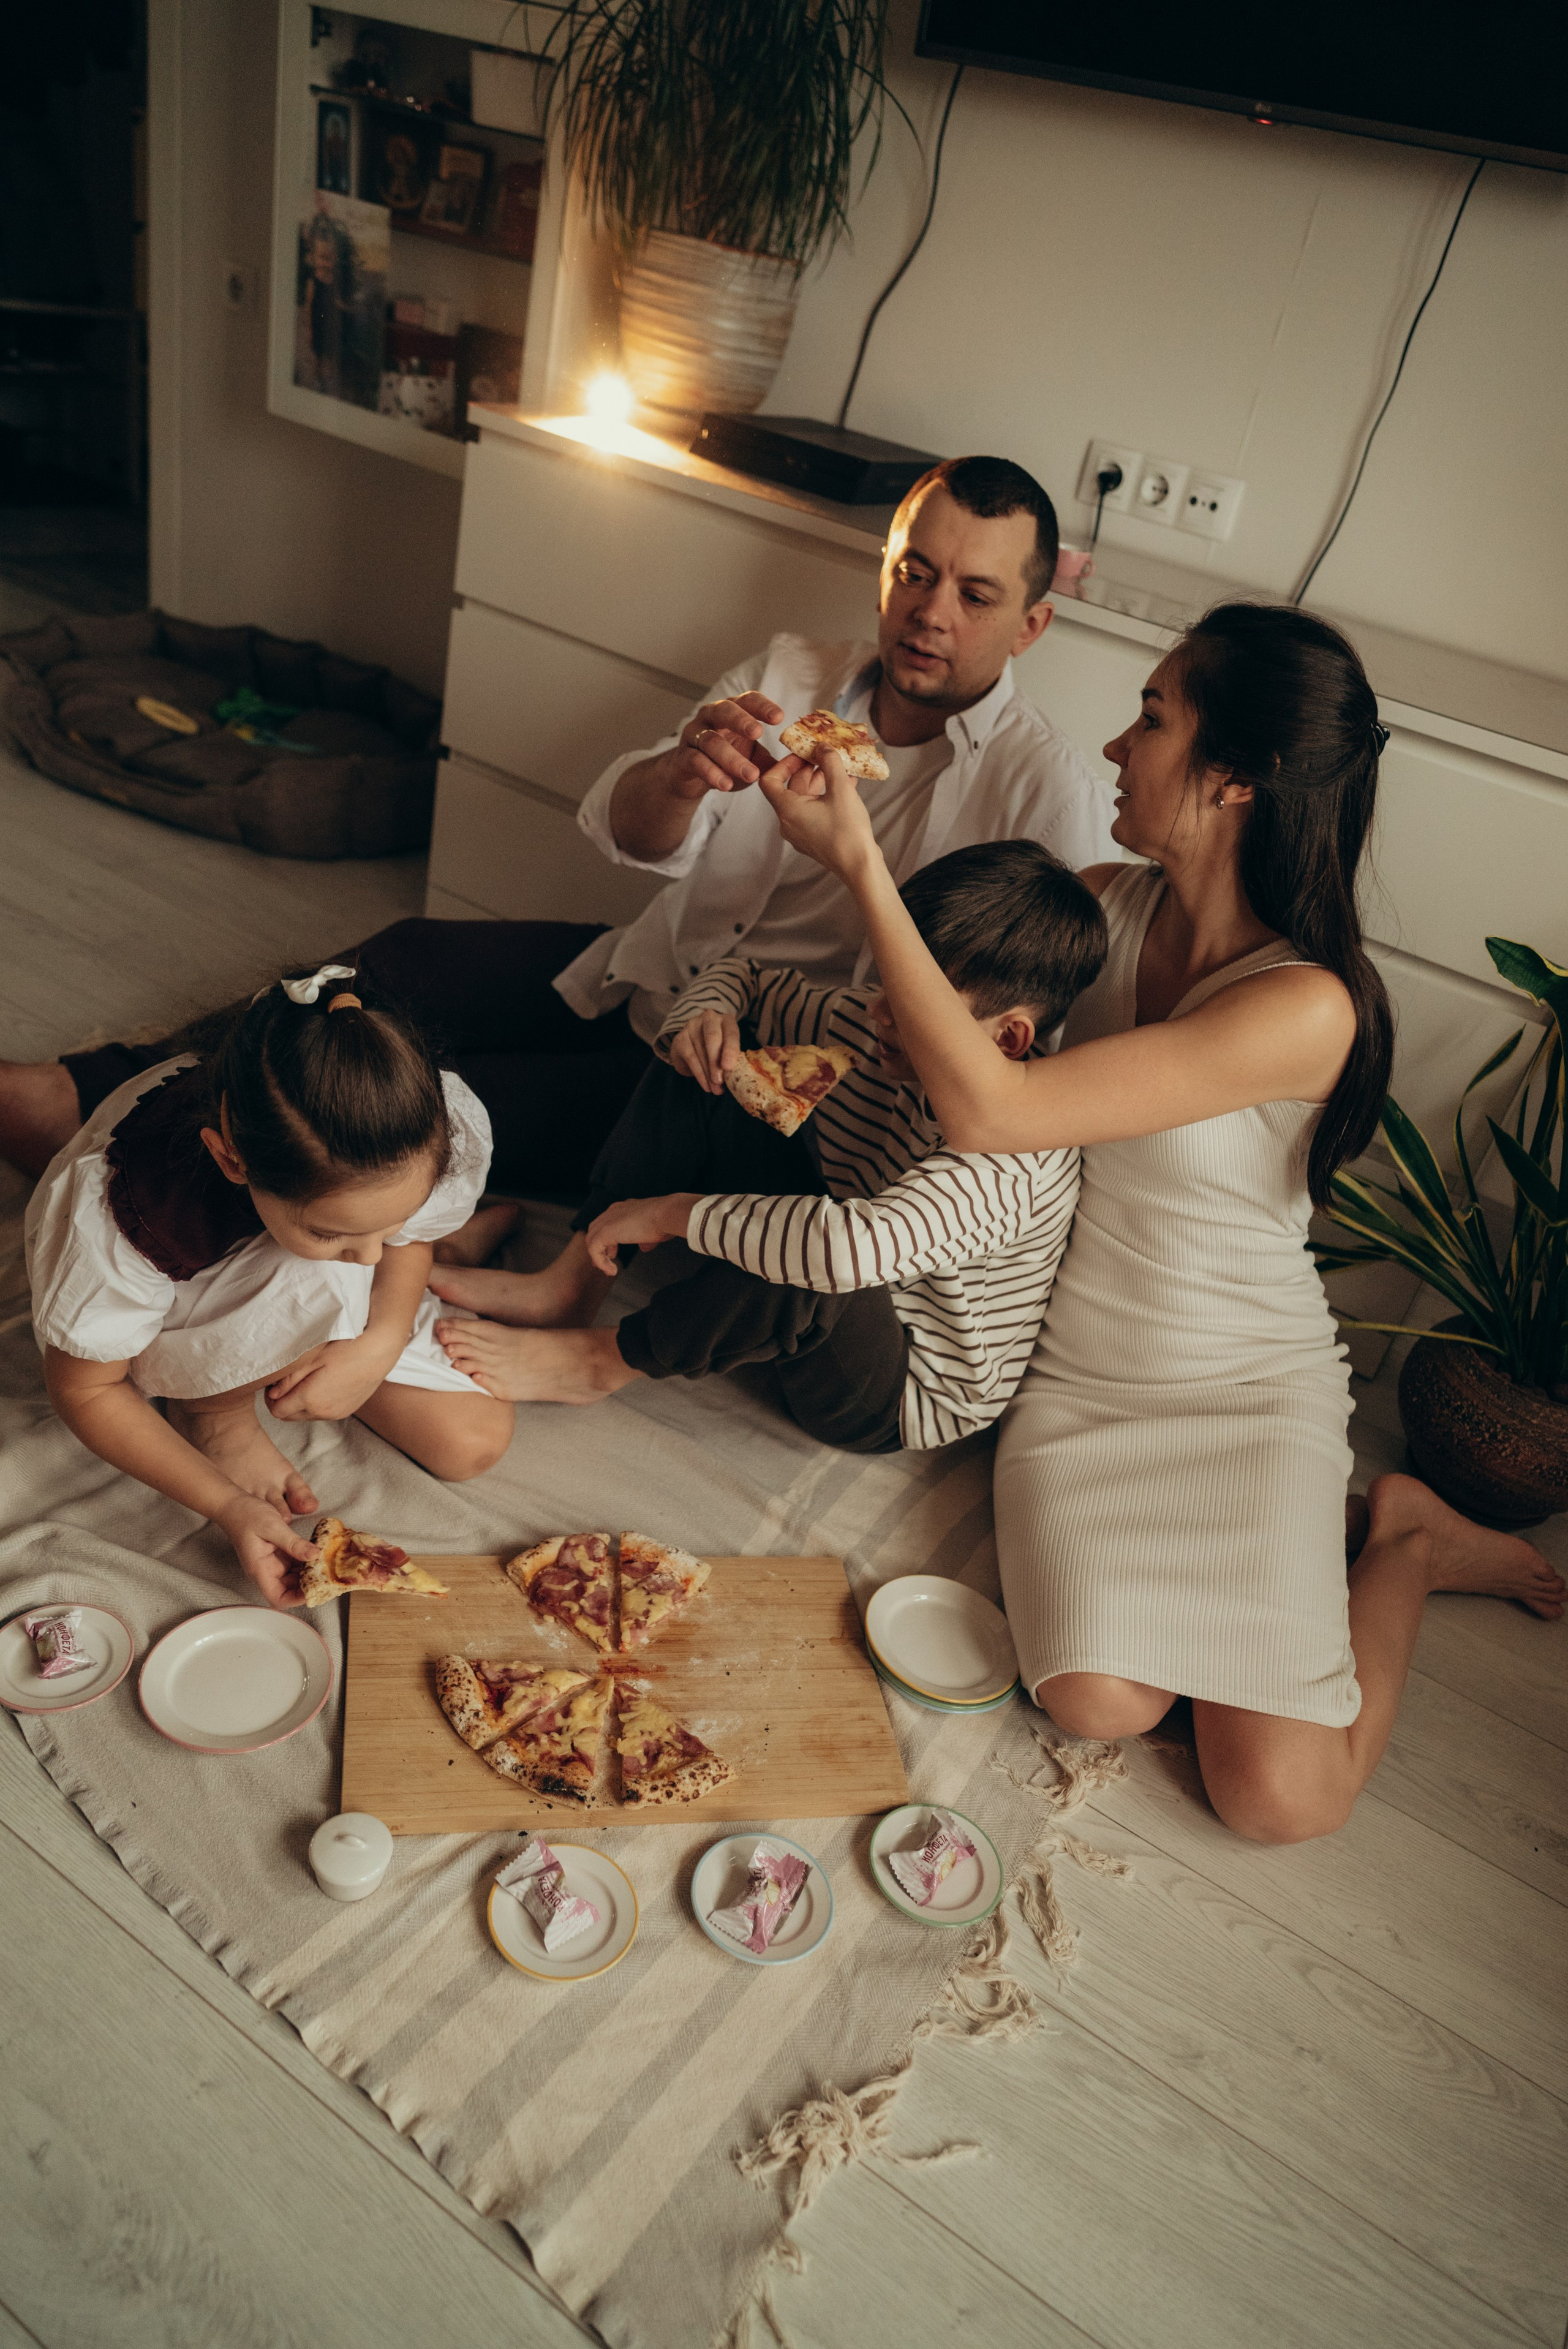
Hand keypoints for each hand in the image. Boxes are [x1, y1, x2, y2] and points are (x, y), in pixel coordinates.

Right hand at [215, 1492, 317, 1609]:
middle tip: (328, 1573)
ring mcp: (273, 1563)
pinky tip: (319, 1552)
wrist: (234, 1504)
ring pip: (296, 1577)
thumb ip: (293, 1543)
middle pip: (291, 1590)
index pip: (278, 1598)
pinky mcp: (279, 1554)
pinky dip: (308, 1560)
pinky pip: (296, 1563)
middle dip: (309, 1585)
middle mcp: (267, 1570)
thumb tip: (315, 1555)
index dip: (297, 1599)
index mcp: (260, 1570)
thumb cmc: (246, 1515)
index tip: (315, 1589)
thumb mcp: (272, 1526)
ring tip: (327, 1562)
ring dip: (311, 1572)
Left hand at [265, 1333, 399, 1422]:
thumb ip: (289, 1379)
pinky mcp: (346, 1411)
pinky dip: (315, 1404)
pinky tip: (322, 1385)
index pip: (277, 1411)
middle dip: (282, 1403)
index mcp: (310, 1399)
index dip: (270, 1399)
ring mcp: (335, 1414)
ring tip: (305, 1382)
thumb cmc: (345, 1349)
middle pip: (289, 1417)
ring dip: (299, 1404)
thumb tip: (272, 1394)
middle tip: (284, 1384)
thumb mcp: (312, 1358)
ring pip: (305, 1416)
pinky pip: (322, 1413)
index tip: (272, 1385)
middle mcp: (322, 1412)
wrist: (378, 1353)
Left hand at [584, 1193, 700, 1277]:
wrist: (666, 1214)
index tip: (611, 1254)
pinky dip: (601, 1262)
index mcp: (624, 1208)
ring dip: (598, 1257)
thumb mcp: (655, 1231)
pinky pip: (595, 1250)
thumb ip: (646, 1239)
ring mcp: (607, 1220)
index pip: (607, 1222)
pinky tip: (612, 1271)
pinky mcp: (605, 1231)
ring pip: (592, 1240)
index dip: (607, 1239)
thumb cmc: (665, 1220)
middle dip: (597, 1248)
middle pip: (595, 1230)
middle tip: (603, 1263)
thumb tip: (644, 1248)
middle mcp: (613, 1211)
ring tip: (608, 1270)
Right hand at [657, 693, 782, 802]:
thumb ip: (770, 759)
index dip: (762, 706)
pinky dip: (711, 773)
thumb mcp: (751, 758)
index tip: (779, 718)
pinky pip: (696, 761)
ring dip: (731, 758)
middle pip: (724, 710)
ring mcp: (694, 735)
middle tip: (758, 733)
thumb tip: (797, 765)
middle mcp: (710, 717)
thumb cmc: (724, 760)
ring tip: (751, 775)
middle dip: (741, 720)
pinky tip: (725, 784)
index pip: (747, 700)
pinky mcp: (683, 756)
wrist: (690, 777)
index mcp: (732, 711)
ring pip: (711, 740)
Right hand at [670, 1008, 741, 1094]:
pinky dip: (699, 1074)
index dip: (730, 1050)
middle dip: (716, 1063)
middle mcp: (709, 1018)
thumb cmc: (716, 1049)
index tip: (729, 1067)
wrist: (692, 1047)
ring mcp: (692, 1026)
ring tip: (715, 1089)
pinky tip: (705, 1085)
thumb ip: (730, 1059)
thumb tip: (734, 1080)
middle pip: (713, 1039)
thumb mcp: (726, 1051)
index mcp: (726, 1020)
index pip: (731, 1033)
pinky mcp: (680, 1038)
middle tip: (719, 1082)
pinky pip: (690, 1058)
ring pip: (701, 1051)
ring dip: (708, 1074)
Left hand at [758, 747, 879, 881]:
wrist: (860, 867)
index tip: (802, 754)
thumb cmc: (848, 831)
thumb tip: (823, 746)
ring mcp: (800, 832)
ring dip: (821, 780)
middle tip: (825, 755)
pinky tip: (847, 784)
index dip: (783, 763)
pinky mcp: (813, 838)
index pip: (769, 780)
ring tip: (840, 767)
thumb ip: (830, 763)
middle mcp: (788, 822)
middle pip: (790, 788)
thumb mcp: (841, 790)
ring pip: (805, 799)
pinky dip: (826, 796)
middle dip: (808, 768)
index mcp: (787, 810)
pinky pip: (814, 811)